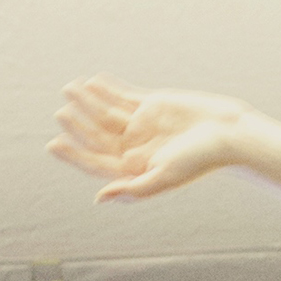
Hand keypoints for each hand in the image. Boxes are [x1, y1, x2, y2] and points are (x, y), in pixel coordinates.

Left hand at [48, 79, 255, 204]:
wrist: (225, 134)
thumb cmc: (198, 162)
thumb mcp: (163, 178)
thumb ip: (132, 190)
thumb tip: (99, 198)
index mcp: (135, 170)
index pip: (97, 163)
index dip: (74, 155)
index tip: (54, 144)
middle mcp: (136, 149)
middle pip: (98, 137)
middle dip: (78, 125)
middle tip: (61, 113)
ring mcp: (142, 126)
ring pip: (107, 114)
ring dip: (88, 102)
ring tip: (70, 88)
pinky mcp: (152, 106)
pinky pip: (124, 96)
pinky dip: (108, 89)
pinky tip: (92, 82)